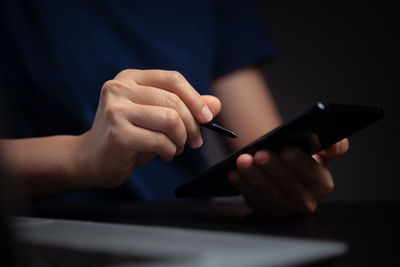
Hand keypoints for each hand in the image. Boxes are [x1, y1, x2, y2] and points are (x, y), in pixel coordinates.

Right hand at [77, 69, 220, 188]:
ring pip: (170, 120)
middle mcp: (120, 88)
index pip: (173, 79)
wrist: (91, 160)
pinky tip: (165, 155)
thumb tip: (215, 104)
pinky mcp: (117, 133)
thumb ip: (185, 108)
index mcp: (130, 78)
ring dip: (181, 139)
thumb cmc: (129, 137)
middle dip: (192, 125)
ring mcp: (116, 110)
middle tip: (194, 141)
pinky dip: (170, 151)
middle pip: (174, 101)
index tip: (207, 118)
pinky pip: (160, 141)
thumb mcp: (158, 118)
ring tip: (176, 148)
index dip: (196, 98)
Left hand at [228, 138, 348, 214]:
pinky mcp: (265, 210)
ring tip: (243, 160)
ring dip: (254, 175)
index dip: (300, 163)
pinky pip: (252, 198)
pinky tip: (234, 173)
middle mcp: (305, 200)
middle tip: (260, 153)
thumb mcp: (321, 149)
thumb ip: (334, 145)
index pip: (313, 175)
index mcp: (321, 184)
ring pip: (267, 192)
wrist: (285, 167)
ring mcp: (283, 208)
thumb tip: (334, 145)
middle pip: (288, 185)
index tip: (287, 150)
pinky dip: (242, 185)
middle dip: (273, 168)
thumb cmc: (303, 156)